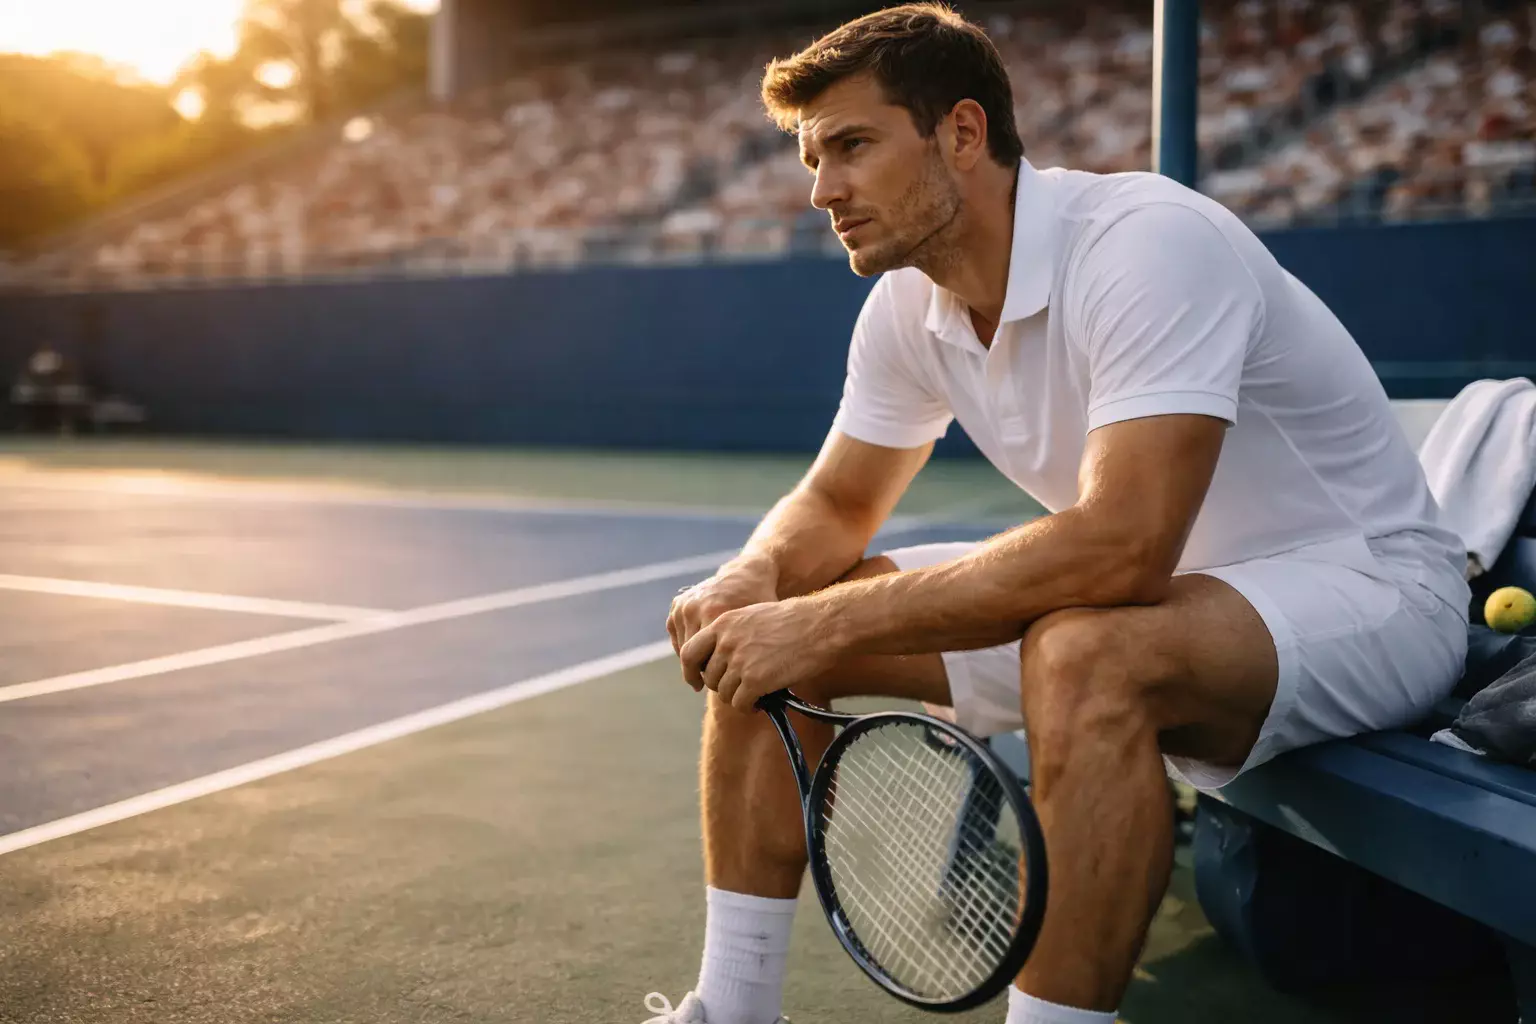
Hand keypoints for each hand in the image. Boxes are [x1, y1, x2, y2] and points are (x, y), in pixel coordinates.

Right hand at [667, 559, 778, 685]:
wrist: (749, 573)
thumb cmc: (763, 605)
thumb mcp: (762, 628)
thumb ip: (757, 658)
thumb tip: (760, 699)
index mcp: (716, 614)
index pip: (707, 663)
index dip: (718, 683)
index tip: (728, 694)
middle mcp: (696, 608)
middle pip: (692, 658)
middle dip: (704, 676)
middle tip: (717, 687)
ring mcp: (685, 605)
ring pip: (683, 649)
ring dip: (695, 664)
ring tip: (710, 674)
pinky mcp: (678, 604)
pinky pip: (677, 636)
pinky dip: (688, 648)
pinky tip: (703, 656)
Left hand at [678, 598, 840, 711]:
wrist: (820, 625)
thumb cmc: (794, 622)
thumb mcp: (753, 617)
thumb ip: (732, 636)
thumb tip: (721, 662)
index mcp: (723, 624)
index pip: (689, 652)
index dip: (691, 672)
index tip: (697, 682)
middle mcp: (726, 642)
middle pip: (709, 677)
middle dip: (723, 687)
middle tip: (741, 689)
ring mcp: (739, 661)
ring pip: (724, 693)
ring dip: (738, 698)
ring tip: (755, 695)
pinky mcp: (755, 680)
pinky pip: (740, 704)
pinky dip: (749, 707)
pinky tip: (761, 702)